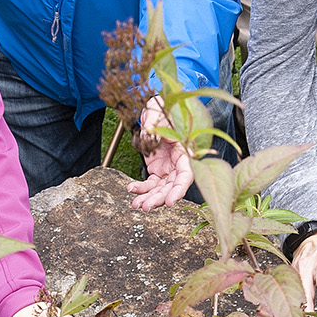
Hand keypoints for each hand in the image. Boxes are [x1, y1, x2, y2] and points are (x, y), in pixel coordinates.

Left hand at [128, 95, 193, 209]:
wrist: (155, 109)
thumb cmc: (161, 108)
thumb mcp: (157, 113)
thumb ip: (153, 125)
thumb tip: (148, 136)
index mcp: (185, 151)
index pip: (185, 175)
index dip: (179, 190)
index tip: (170, 202)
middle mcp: (178, 162)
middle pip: (171, 186)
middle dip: (159, 199)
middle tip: (145, 207)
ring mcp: (168, 167)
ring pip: (161, 189)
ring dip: (149, 198)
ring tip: (136, 204)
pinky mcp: (157, 169)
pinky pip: (150, 183)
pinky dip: (141, 188)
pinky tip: (131, 189)